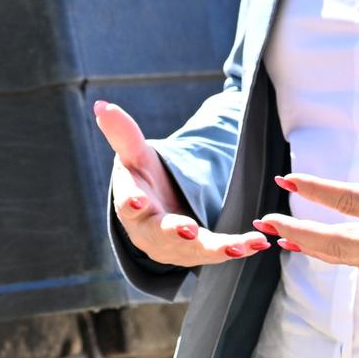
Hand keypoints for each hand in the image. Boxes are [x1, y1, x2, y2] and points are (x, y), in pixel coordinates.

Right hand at [94, 99, 270, 266]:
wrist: (153, 210)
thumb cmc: (142, 178)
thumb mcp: (133, 154)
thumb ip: (122, 132)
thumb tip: (101, 104)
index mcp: (131, 203)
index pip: (127, 203)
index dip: (131, 203)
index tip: (138, 201)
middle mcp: (149, 230)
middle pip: (161, 233)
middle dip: (177, 233)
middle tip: (190, 231)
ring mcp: (172, 246)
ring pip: (193, 249)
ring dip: (217, 247)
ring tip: (241, 244)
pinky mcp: (194, 253)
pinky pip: (215, 253)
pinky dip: (236, 248)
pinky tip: (257, 243)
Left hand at [254, 84, 358, 277]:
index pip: (350, 202)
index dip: (316, 190)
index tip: (288, 179)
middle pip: (337, 245)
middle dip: (299, 232)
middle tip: (265, 223)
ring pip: (347, 259)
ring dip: (313, 248)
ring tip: (283, 237)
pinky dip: (336, 256)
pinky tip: (320, 247)